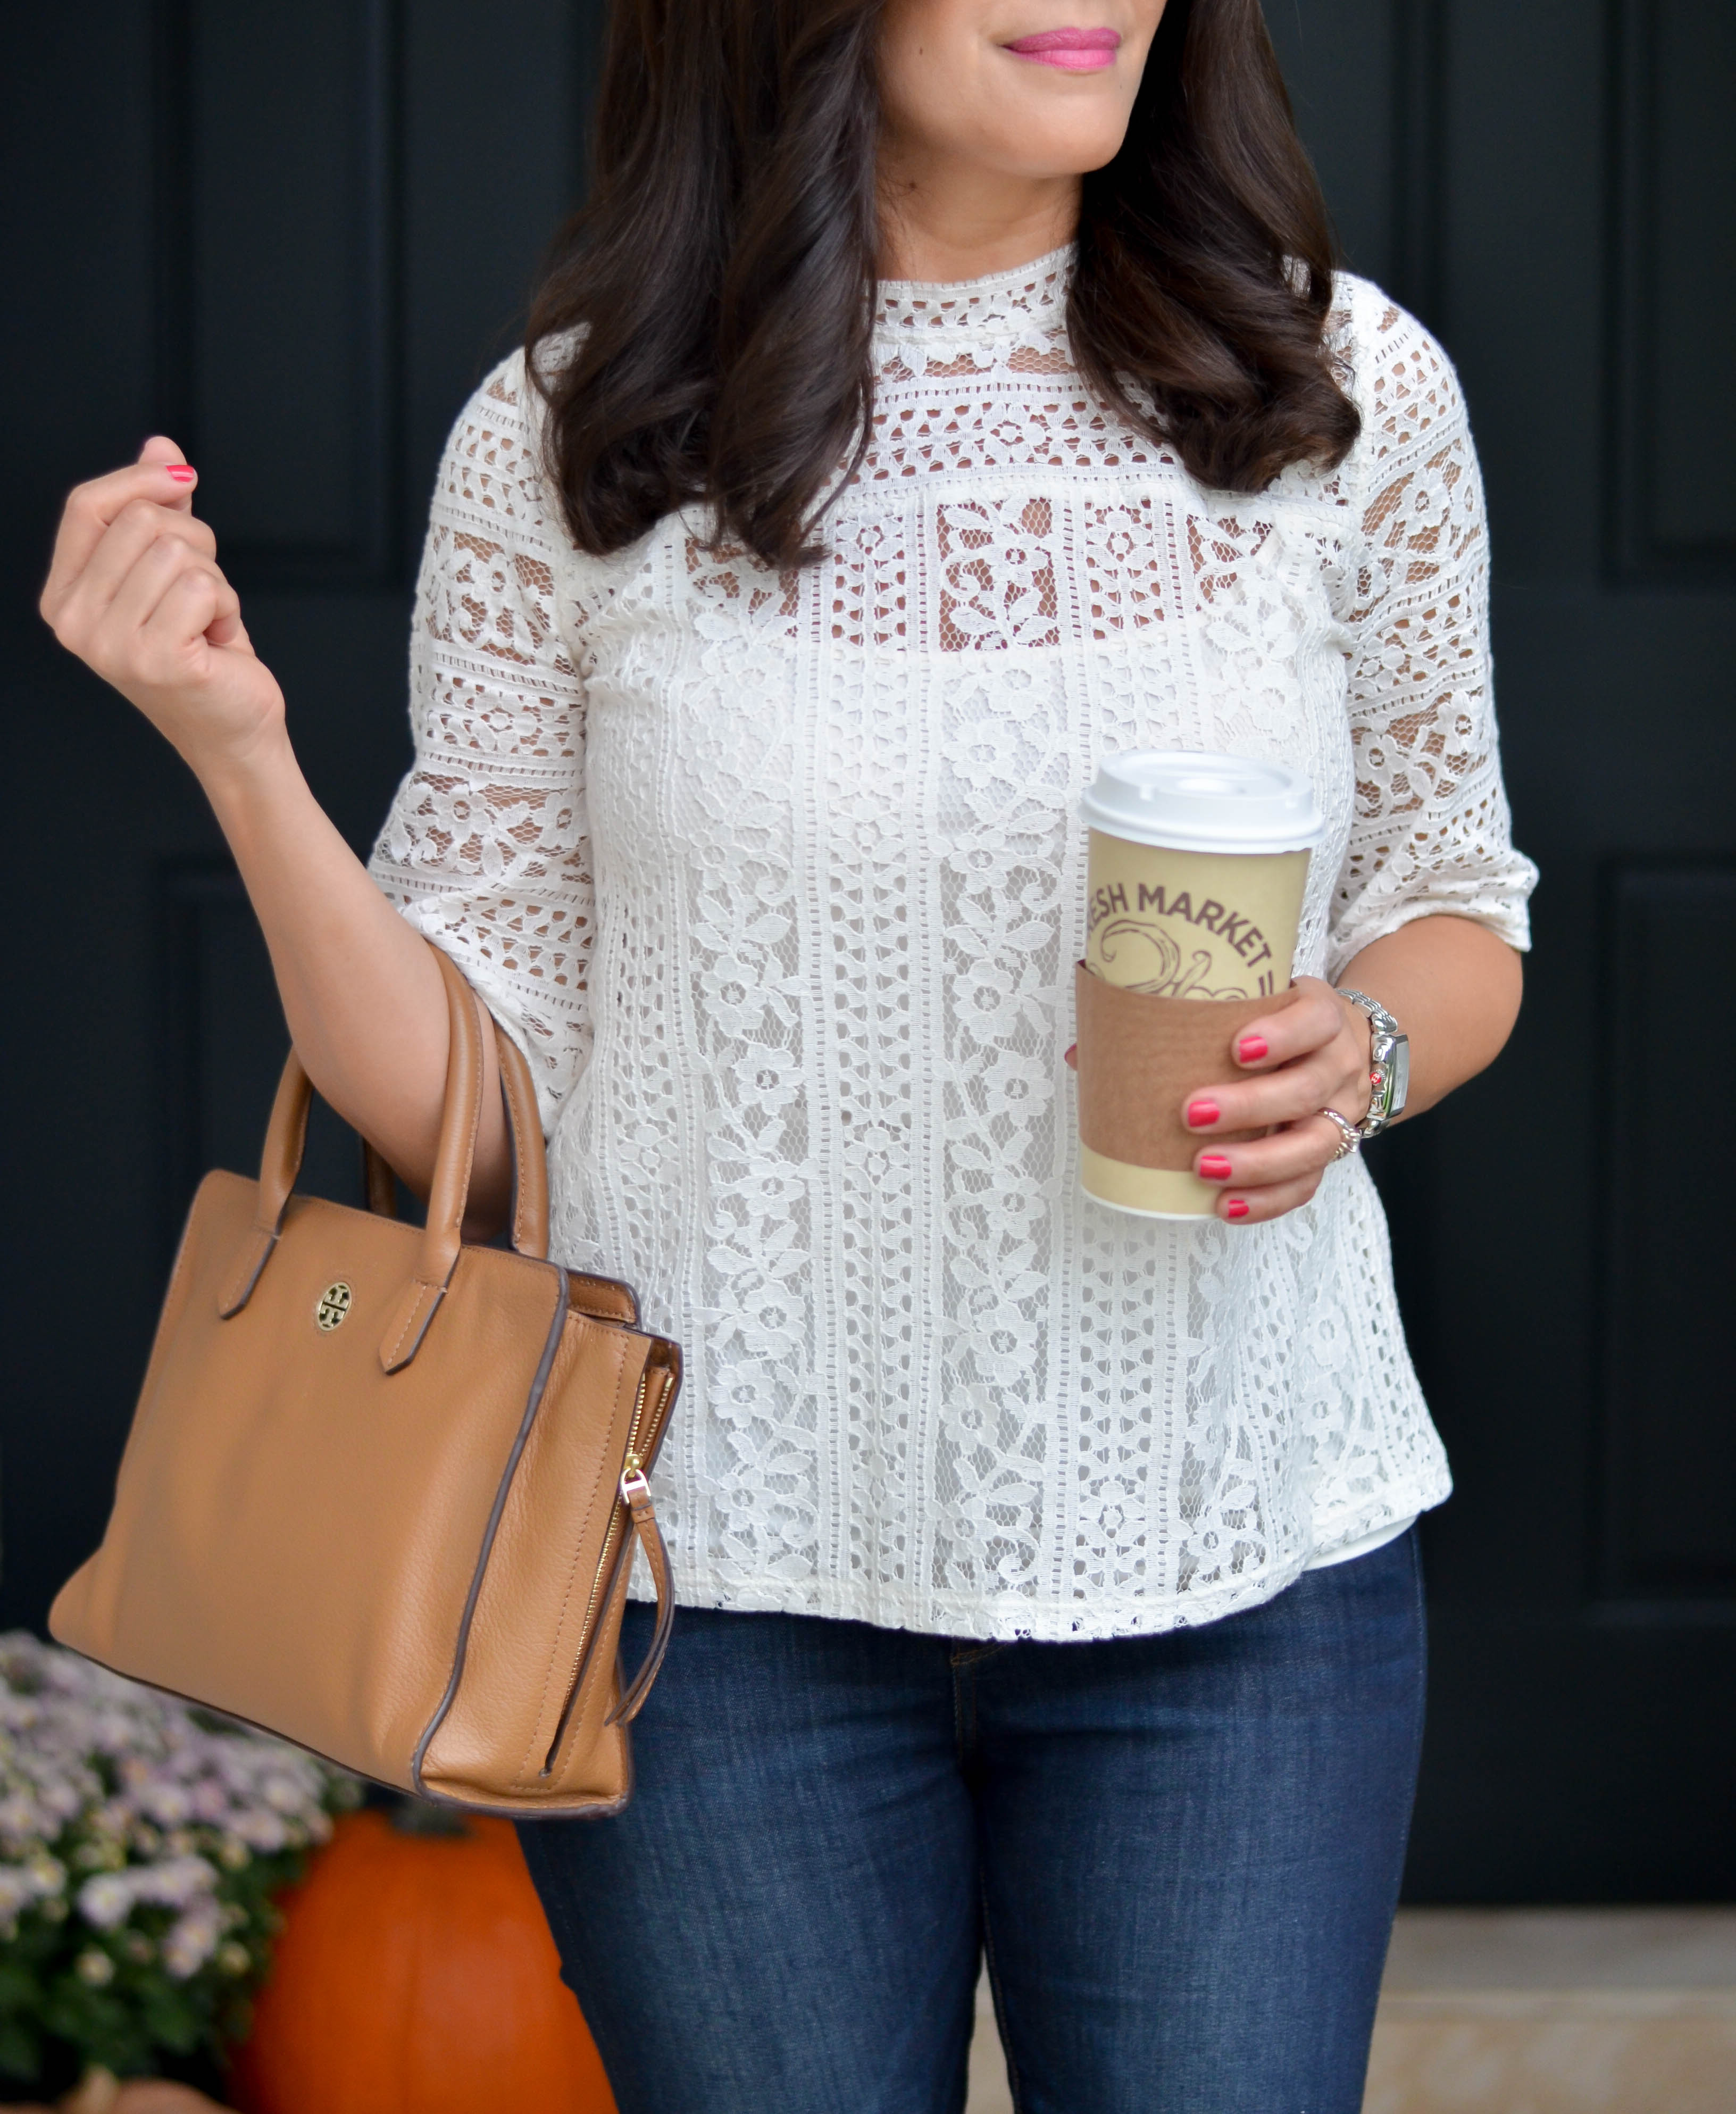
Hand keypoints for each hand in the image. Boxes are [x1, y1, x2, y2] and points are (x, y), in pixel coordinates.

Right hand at [39, 437, 284, 784]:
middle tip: (203, 591)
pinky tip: (217, 641)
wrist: (234, 729)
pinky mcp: (155, 659)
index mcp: (64, 597)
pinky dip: (226, 606)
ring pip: (175, 551)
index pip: (86, 505)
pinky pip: (202, 587)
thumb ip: (159, 509)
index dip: (140, 479)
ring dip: (214, 580)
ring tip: (207, 622)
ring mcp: (109, 645)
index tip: (183, 478)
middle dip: (193, 542)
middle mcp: (74, 623)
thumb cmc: (203, 652)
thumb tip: (161, 446)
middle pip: (139, 521)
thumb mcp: (174, 570)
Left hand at [1181, 977, 1374, 1224]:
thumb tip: (1094, 1041)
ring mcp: (1340, 1111)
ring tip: (1204, 1169)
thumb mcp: (1257, 1001)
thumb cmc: (1277, 1021)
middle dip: (1250, 1106)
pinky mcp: (1330, 1151)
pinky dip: (1267, 1200)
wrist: (1338, 1045)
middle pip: (1307, 1088)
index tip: (1237, 1049)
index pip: (1316, 1020)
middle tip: (1192, 1115)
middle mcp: (1338, 1063)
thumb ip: (1204, 1013)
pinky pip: (1307, 1183)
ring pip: (1314, 1144)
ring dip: (1257, 1162)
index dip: (1283, 1036)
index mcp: (1322, 1015)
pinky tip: (1226, 1205)